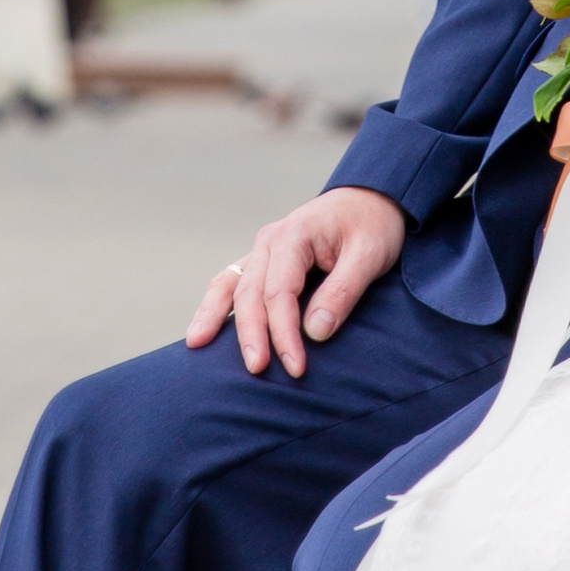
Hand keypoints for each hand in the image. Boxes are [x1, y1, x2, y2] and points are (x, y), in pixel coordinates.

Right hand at [188, 187, 405, 374]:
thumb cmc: (373, 226)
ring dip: (213, 317)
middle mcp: (270, 241)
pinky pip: (231, 283)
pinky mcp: (262, 262)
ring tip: (196, 347)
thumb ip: (343, 291)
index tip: (296, 367)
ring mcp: (261, 250)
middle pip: (250, 293)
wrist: (371, 200)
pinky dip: (216, 305)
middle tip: (257, 371)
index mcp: (294, 235)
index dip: (284, 333)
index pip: (280, 292)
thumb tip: (315, 332)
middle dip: (251, 334)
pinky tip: (203, 330)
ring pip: (228, 285)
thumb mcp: (370, 255)